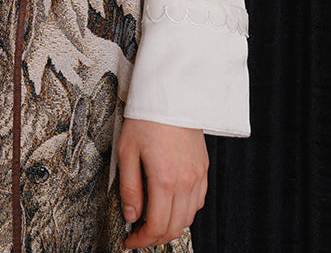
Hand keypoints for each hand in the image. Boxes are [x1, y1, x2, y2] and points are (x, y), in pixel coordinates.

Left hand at [117, 118, 207, 248]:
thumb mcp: (126, 151)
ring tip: (152, 221)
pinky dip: (185, 211)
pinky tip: (171, 205)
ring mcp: (197, 176)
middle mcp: (185, 182)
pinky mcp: (203, 168)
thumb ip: (129, 187)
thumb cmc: (146, 118)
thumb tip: (130, 215)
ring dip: (170, 226)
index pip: (156, 226)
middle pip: (174, 227)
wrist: (171, 93)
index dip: (141, 240)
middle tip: (138, 235)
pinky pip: (198, 201)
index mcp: (164, 180)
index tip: (129, 240)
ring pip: (188, 218)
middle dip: (154, 238)